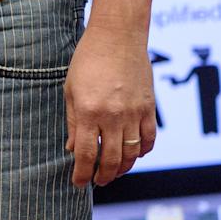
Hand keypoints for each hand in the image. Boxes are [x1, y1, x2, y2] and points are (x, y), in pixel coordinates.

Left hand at [64, 27, 155, 186]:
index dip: (82, 174)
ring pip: (132, 154)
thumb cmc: (88, 60)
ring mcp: (134, 113)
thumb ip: (73, 122)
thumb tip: (73, 150)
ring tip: (114, 172)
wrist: (118, 36)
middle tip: (98, 181)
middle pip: (112, 159)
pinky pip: (149, 139)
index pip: (86, 154)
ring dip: (123, 168)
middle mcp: (113, 116)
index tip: (79, 183)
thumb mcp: (71, 90)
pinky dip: (143, 152)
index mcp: (89, 111)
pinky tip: (134, 155)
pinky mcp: (149, 108)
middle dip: (103, 176)